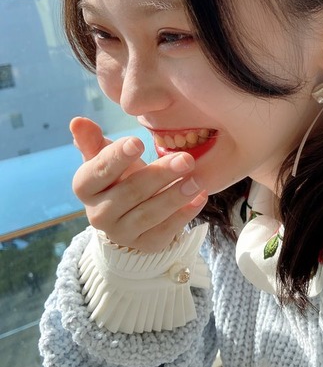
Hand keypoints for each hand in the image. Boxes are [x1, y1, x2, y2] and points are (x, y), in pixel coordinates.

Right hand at [70, 116, 207, 252]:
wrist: (132, 213)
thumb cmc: (120, 176)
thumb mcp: (107, 158)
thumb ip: (94, 141)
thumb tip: (78, 121)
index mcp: (85, 188)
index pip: (97, 173)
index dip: (117, 157)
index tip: (139, 142)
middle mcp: (98, 215)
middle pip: (130, 193)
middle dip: (160, 175)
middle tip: (186, 159)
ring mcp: (122, 233)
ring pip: (149, 214)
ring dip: (175, 196)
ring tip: (197, 180)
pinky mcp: (145, 245)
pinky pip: (166, 231)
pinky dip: (185, 214)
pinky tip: (200, 197)